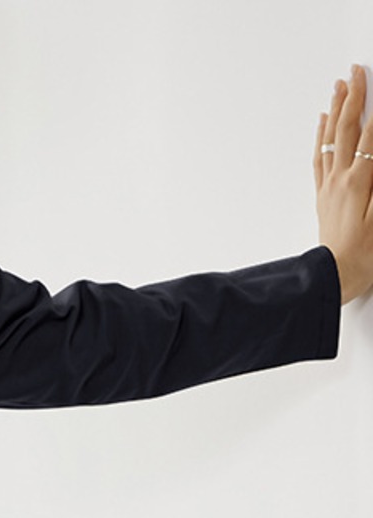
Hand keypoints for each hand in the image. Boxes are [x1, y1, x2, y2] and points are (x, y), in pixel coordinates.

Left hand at [315, 64, 372, 304]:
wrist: (336, 276)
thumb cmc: (367, 251)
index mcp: (360, 180)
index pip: (371, 132)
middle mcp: (340, 178)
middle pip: (346, 128)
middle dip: (353, 96)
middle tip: (356, 70)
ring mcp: (329, 186)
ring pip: (330, 139)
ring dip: (335, 110)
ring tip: (338, 86)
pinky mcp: (323, 196)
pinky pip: (320, 158)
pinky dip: (322, 137)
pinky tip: (322, 125)